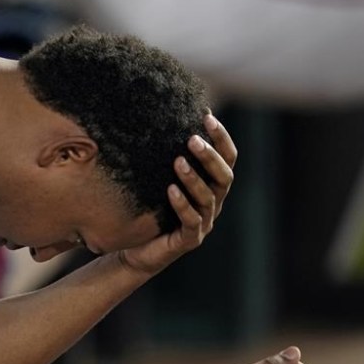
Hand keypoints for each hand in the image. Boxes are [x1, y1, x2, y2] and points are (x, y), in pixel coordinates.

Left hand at [119, 112, 235, 275]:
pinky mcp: (190, 240)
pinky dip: (182, 205)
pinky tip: (170, 191)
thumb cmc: (150, 208)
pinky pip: (191, 221)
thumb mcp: (159, 178)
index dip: (221, 138)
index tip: (207, 116)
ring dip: (194, 178)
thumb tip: (160, 115)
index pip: (227, 158)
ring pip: (207, 198)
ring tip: (178, 161)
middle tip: (192, 140)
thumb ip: (167, 155)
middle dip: (209, 156)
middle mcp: (213, 202)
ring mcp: (204, 222)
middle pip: (224, 176)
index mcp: (212, 185)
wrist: (136, 248)